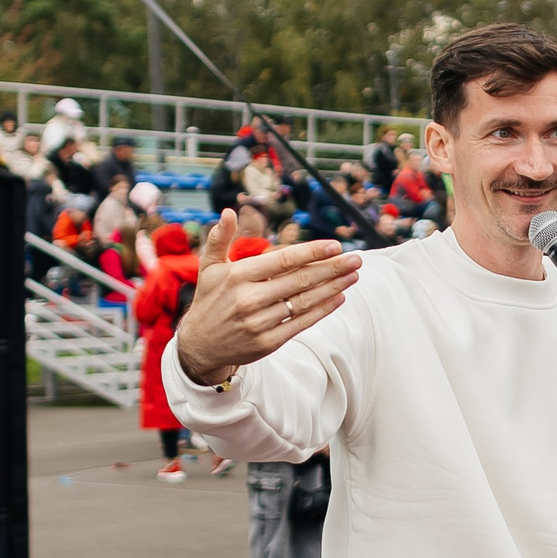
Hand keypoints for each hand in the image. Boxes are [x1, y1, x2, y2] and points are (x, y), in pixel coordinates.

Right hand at [175, 212, 362, 383]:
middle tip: (356, 259)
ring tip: (353, 275)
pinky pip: (302, 323)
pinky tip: (339, 297)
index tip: (335, 246)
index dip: (312, 252)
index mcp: (238, 276)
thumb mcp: (209, 267)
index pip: (283, 260)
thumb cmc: (210, 299)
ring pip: (305, 302)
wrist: (200, 345)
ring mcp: (260, 322)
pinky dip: (323, 310)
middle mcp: (250, 299)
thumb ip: (220, 239)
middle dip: (332, 268)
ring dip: (333, 287)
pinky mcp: (268, 342)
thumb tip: (229, 212)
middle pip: (300, 280)